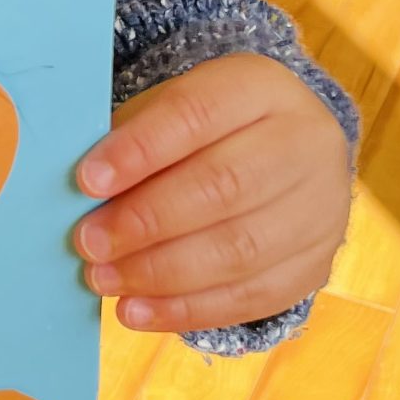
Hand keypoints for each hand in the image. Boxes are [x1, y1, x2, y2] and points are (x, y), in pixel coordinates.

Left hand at [73, 52, 350, 334]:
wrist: (283, 155)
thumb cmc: (203, 133)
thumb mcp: (167, 112)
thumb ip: (129, 143)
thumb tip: (78, 195)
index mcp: (260, 87)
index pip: (197, 114)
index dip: (139, 150)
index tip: (85, 181)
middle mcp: (305, 141)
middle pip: (224, 186)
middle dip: (146, 221)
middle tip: (88, 243)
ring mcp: (321, 206)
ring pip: (241, 249)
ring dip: (160, 273)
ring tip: (103, 280)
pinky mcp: (317, 262)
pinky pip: (252, 296)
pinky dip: (187, 310)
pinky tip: (137, 312)